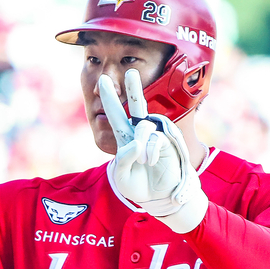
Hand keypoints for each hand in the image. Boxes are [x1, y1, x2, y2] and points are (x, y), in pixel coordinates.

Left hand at [99, 69, 208, 232]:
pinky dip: (150, 153)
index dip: (109, 99)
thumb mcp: (122, 177)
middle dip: (134, 88)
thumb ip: (124, 160)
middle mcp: (141, 133)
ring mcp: (155, 135)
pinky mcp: (167, 140)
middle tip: (131, 70)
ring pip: (143, 126)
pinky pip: (154, 139)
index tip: (102, 81)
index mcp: (126, 139)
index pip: (115, 116)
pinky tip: (151, 162)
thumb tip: (136, 143)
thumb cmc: (139, 187)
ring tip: (143, 162)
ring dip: (140, 145)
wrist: (159, 198)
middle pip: (137, 105)